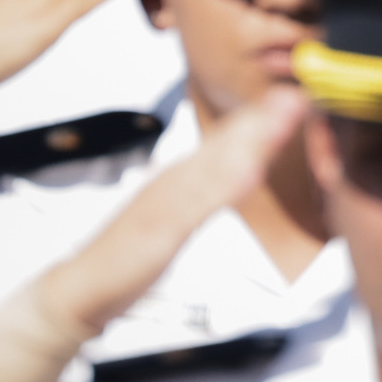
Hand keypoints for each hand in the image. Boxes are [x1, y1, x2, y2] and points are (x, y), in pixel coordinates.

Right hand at [40, 84, 303, 332]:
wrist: (85, 286)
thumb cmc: (130, 253)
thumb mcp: (175, 217)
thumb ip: (204, 194)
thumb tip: (237, 173)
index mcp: (178, 178)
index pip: (223, 142)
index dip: (257, 119)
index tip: (291, 97)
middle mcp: (172, 182)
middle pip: (222, 145)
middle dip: (259, 120)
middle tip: (295, 95)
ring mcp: (164, 203)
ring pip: (213, 166)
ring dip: (249, 141)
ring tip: (281, 119)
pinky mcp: (157, 231)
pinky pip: (194, 206)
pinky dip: (222, 188)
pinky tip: (249, 173)